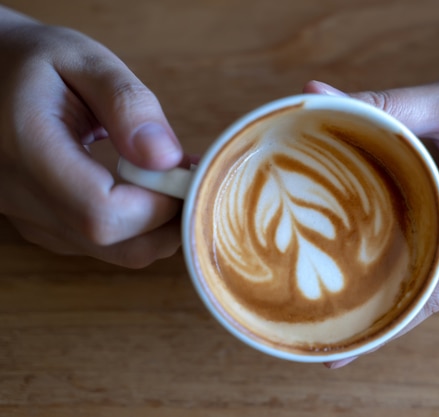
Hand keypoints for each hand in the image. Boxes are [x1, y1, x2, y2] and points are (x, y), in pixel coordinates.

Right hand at [0, 7, 184, 266]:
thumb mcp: (82, 59)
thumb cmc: (32, 61)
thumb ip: (127, 105)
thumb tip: (168, 159)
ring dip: (158, 224)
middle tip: (189, 177)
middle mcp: (21, 199)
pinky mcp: (43, 227)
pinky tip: (146, 188)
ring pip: (114, 253)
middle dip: (170, 219)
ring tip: (170, 177)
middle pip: (115, 245)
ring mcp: (30, 220)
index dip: (159, 202)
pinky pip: (103, 245)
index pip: (103, 212)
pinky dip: (138, 226)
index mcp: (27, 151)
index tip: (187, 170)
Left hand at [305, 22, 438, 367]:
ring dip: (409, 271)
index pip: (431, 290)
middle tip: (328, 303)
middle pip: (438, 287)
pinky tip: (402, 238)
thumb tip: (318, 98)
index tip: (339, 351)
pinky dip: (434, 252)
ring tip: (352, 271)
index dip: (382, 323)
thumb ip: (388, 105)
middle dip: (384, 298)